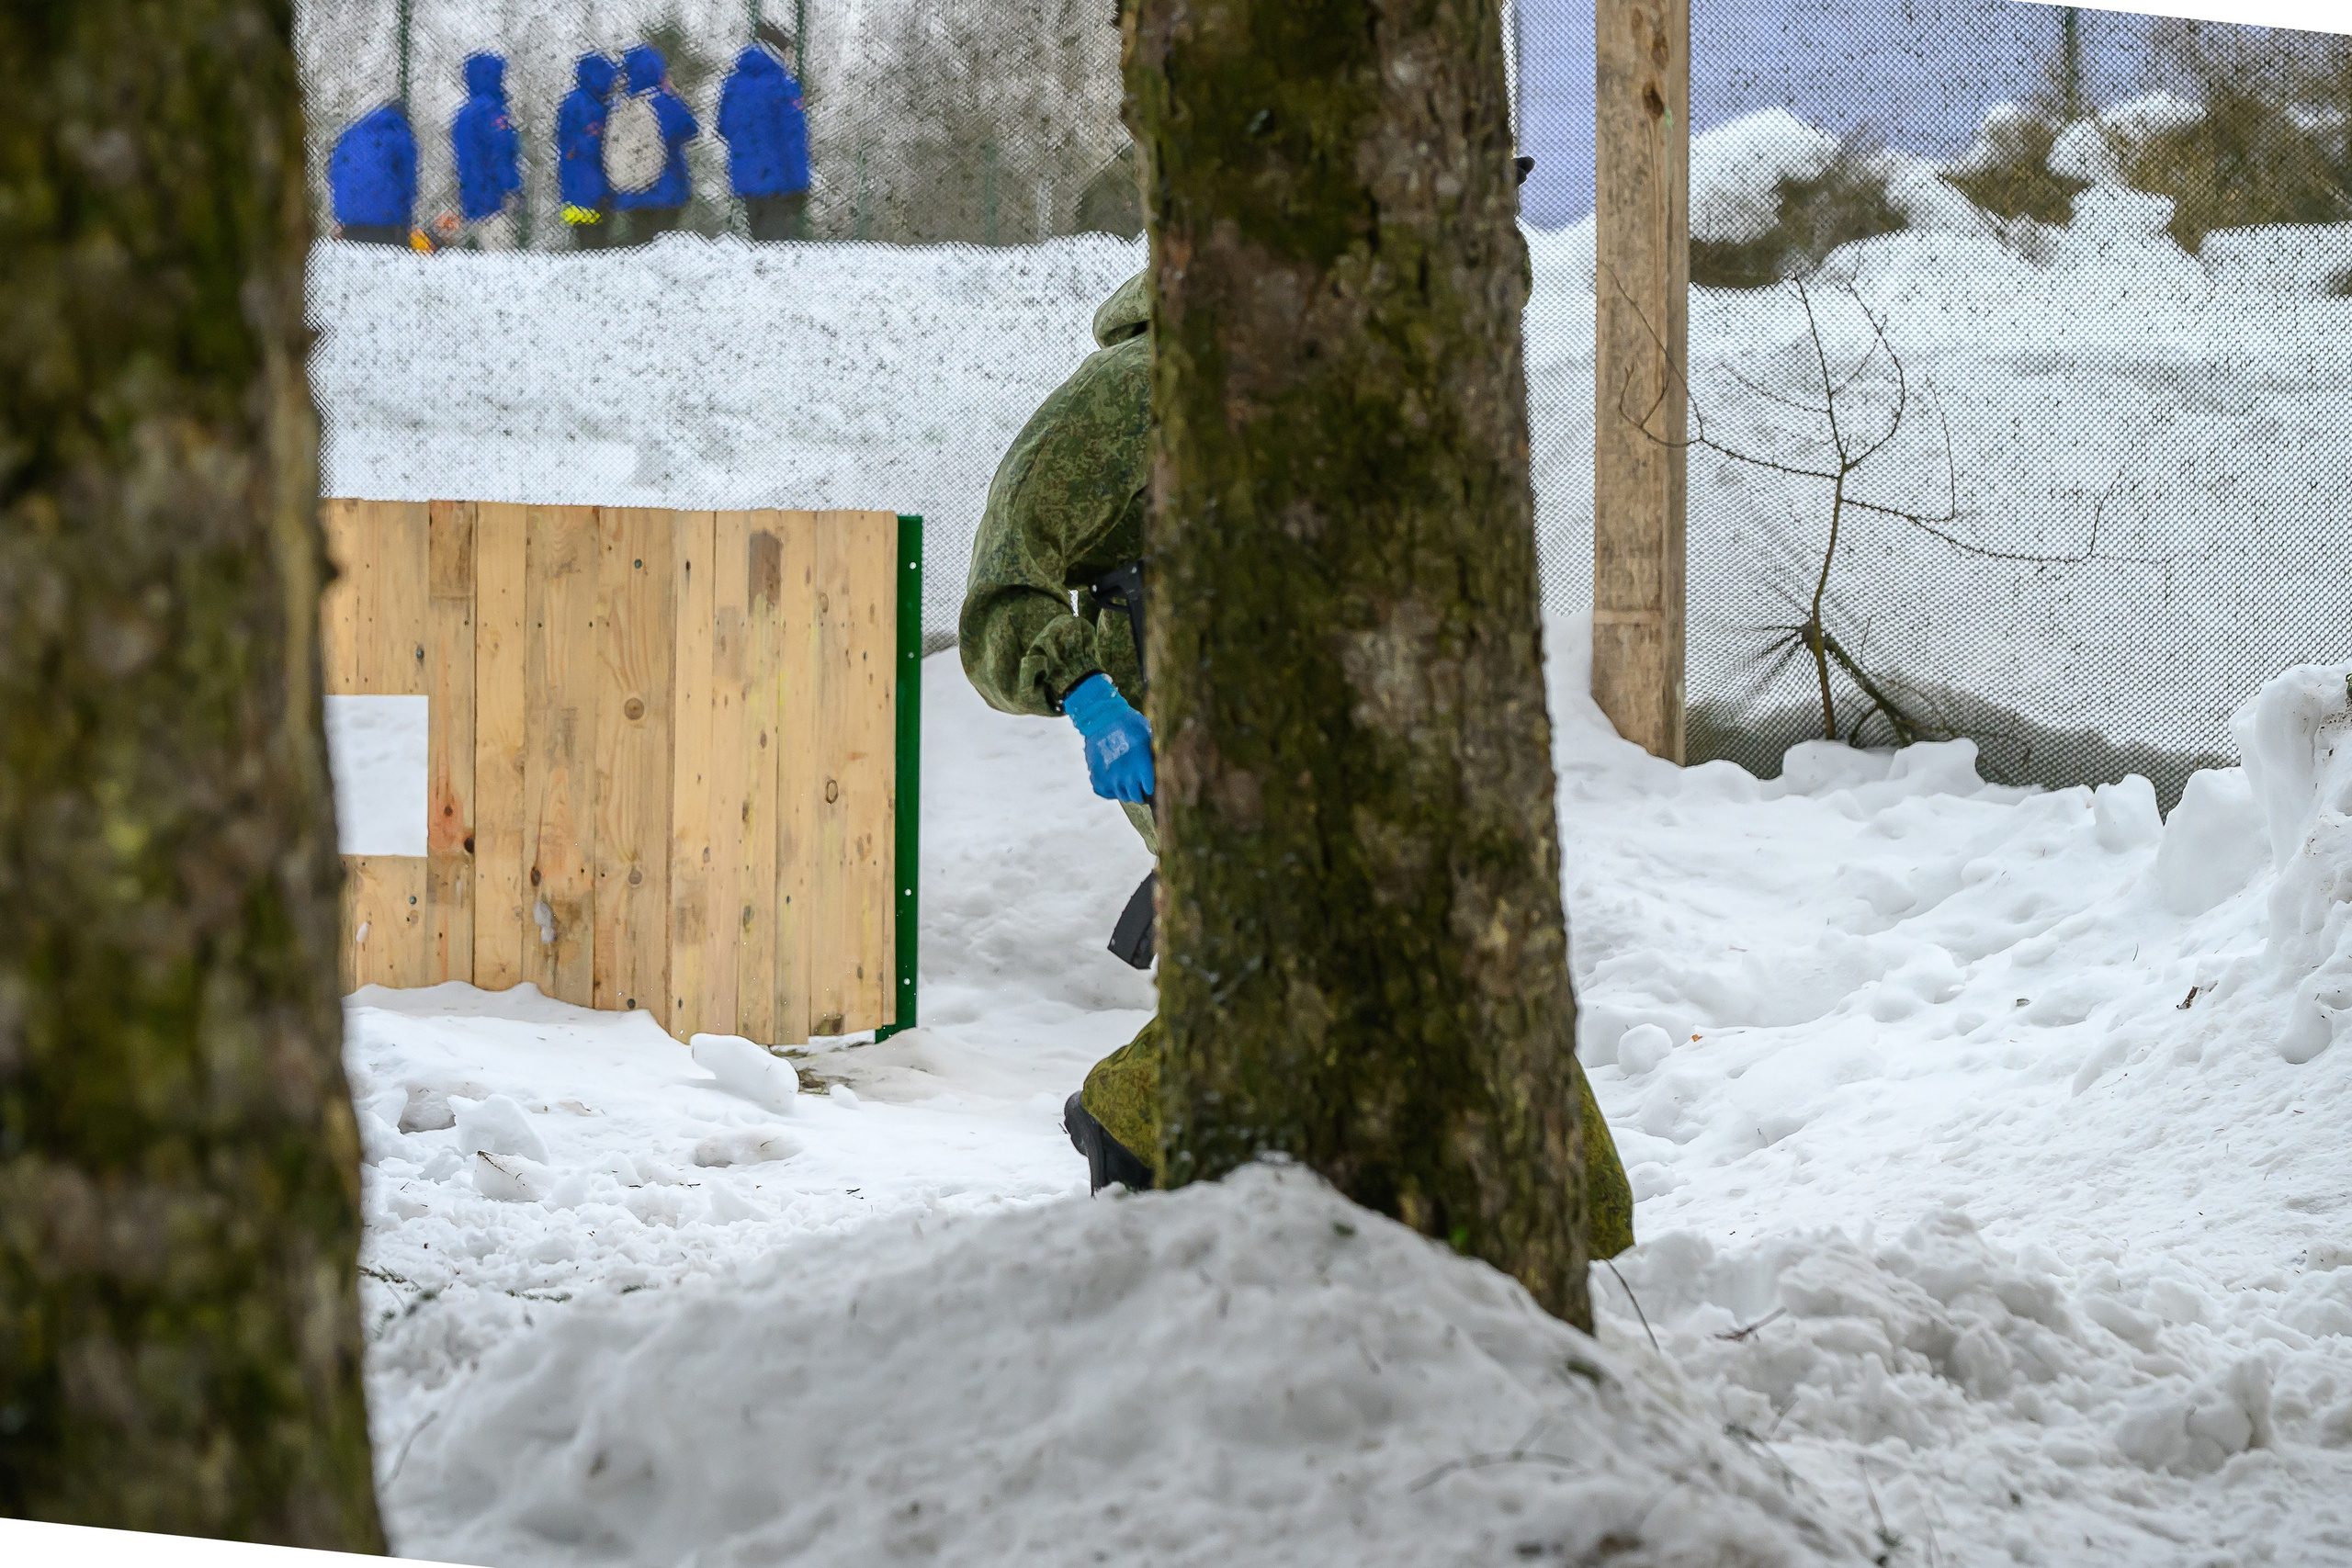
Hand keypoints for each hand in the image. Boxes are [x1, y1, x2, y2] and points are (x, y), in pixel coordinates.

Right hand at [1063, 675, 1153, 802]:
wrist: (1101, 716)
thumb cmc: (1129, 722)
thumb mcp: (1148, 734)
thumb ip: (1154, 753)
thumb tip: (1164, 760)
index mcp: (1142, 766)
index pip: (1151, 790)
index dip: (1152, 788)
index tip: (1152, 785)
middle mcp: (1126, 776)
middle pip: (1137, 797)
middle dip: (1141, 793)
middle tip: (1141, 787)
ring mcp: (1110, 778)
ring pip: (1122, 796)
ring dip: (1126, 791)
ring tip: (1128, 783)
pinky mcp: (1097, 776)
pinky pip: (1105, 792)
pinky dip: (1110, 790)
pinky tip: (1114, 783)